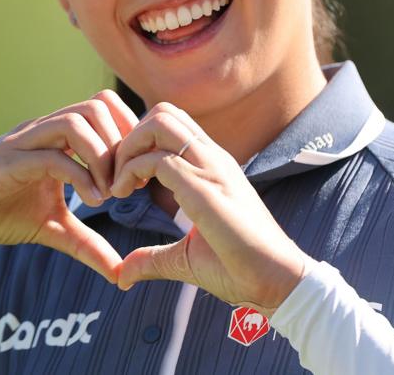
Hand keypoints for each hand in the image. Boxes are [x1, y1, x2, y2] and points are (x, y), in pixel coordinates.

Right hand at [0, 90, 138, 283]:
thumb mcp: (52, 229)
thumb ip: (86, 244)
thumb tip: (119, 272)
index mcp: (56, 137)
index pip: (104, 108)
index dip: (128, 137)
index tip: (137, 179)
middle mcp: (42, 130)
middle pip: (97, 105)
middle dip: (121, 144)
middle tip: (128, 186)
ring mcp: (24, 142)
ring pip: (76, 121)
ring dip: (103, 156)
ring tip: (109, 194)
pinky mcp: (7, 162)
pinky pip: (51, 156)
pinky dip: (80, 175)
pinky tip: (92, 201)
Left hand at [110, 102, 312, 315]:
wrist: (275, 280)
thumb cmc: (239, 268)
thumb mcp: (186, 257)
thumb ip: (153, 258)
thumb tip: (123, 274)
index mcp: (213, 167)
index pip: (173, 126)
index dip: (141, 143)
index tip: (129, 178)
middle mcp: (212, 158)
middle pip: (163, 112)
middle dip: (129, 136)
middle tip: (118, 175)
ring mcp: (210, 168)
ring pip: (159, 123)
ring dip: (128, 147)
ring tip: (120, 184)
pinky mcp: (203, 188)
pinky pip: (157, 159)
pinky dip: (130, 171)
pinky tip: (125, 195)